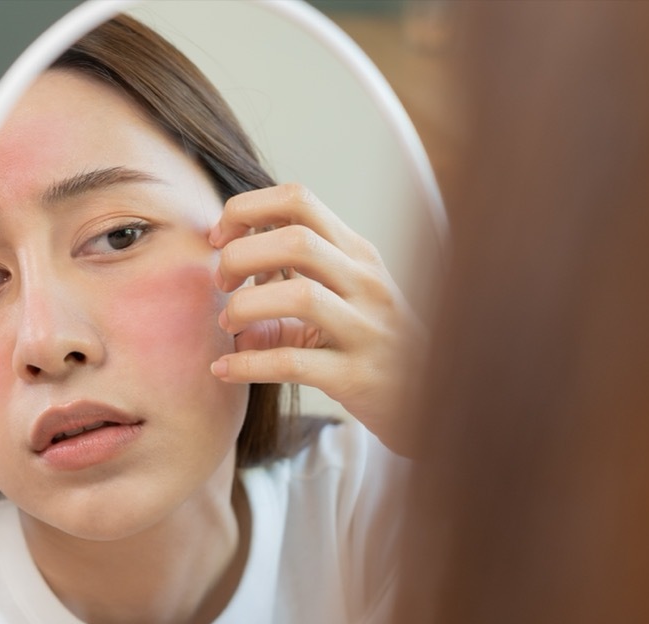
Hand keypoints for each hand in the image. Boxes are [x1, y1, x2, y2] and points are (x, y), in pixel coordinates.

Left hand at [208, 183, 423, 454]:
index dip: (247, 210)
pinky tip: (224, 370)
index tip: (219, 238)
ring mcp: (366, 329)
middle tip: (222, 282)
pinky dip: (248, 364)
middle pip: (295, 240)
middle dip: (241, 255)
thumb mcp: (340, 299)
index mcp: (356, 253)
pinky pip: (293, 363)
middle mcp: (366, 282)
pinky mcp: (357, 376)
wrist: (429, 398)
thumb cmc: (371, 342)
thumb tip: (228, 278)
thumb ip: (289, 280)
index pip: (298, 199)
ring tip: (227, 325)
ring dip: (245, 307)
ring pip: (299, 296)